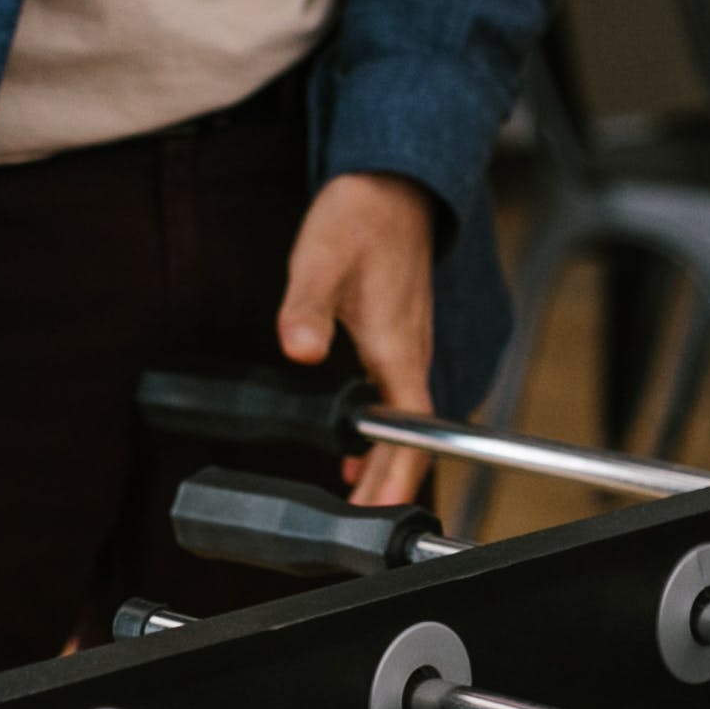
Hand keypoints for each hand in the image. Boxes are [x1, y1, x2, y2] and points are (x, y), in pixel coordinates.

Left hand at [277, 175, 440, 510]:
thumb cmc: (359, 219)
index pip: (411, 432)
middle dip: (388, 485)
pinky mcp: (395, 338)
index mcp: (398, 348)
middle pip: (409, 440)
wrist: (389, 184)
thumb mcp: (319, 262)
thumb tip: (298, 349)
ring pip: (403, 424)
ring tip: (356, 501)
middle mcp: (410, 354)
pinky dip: (376, 436)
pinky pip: (394, 401)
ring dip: (382, 464)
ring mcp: (406, 348)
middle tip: (360, 525)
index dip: (397, 478)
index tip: (377, 513)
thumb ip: (305, 308)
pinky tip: (349, 451)